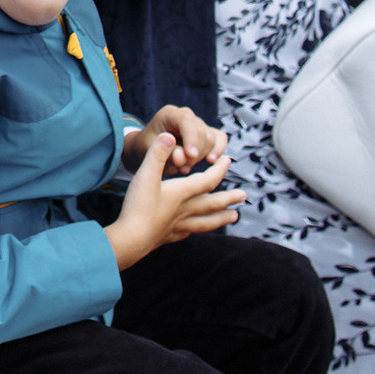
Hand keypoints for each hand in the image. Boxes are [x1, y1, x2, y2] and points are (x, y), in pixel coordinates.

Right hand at [104, 136, 241, 272]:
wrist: (130, 238)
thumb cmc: (138, 206)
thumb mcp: (146, 174)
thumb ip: (157, 154)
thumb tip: (168, 135)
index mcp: (182, 193)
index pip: (207, 180)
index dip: (219, 170)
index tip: (228, 160)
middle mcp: (184, 210)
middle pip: (212, 203)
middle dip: (228, 198)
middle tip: (244, 196)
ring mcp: (177, 225)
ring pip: (205, 221)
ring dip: (221, 218)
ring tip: (234, 217)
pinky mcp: (168, 236)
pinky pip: (187, 233)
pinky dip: (195, 229)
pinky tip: (194, 231)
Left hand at [121, 104, 225, 175]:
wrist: (148, 150)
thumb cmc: (147, 149)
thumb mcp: (149, 152)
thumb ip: (165, 154)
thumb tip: (182, 157)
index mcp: (169, 114)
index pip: (185, 120)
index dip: (191, 137)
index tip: (190, 155)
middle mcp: (186, 115)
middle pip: (201, 132)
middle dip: (194, 154)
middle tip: (181, 168)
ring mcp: (198, 123)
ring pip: (211, 139)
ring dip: (201, 157)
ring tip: (185, 167)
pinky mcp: (207, 133)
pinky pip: (220, 139)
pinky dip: (217, 151)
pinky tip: (209, 162)